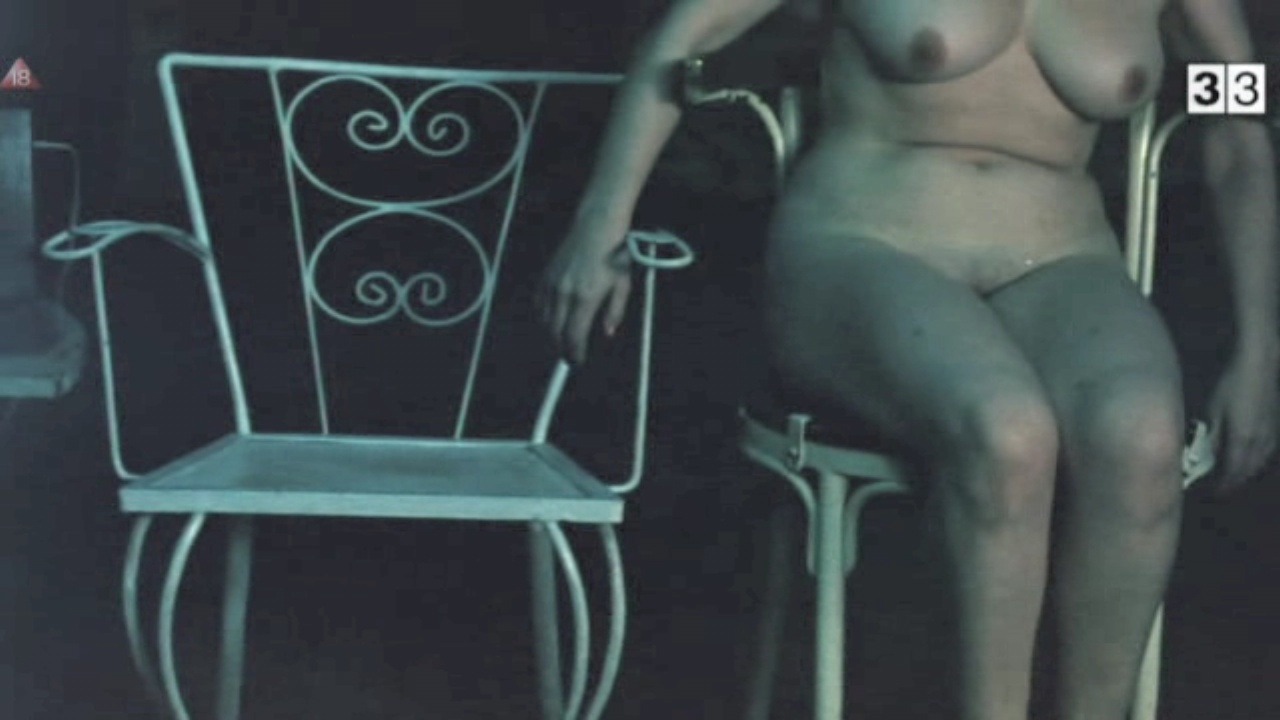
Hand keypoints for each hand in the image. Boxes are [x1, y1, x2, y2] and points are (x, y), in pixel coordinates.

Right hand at [537, 218, 632, 364]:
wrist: (597, 225)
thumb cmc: (614, 252)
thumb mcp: (623, 284)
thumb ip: (615, 311)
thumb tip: (608, 332)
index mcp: (586, 297)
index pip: (574, 336)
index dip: (574, 353)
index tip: (577, 360)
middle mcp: (566, 293)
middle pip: (555, 332)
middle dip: (561, 347)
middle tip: (569, 354)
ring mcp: (553, 283)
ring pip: (545, 319)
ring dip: (552, 333)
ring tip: (561, 339)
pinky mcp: (547, 275)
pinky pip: (538, 303)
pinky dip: (543, 315)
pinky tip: (551, 318)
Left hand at [1206, 345, 1279, 492]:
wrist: (1260, 366)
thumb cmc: (1231, 387)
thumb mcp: (1213, 413)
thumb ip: (1211, 440)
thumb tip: (1202, 461)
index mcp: (1243, 443)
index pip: (1231, 476)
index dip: (1220, 489)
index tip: (1208, 495)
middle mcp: (1261, 445)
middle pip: (1246, 475)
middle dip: (1231, 485)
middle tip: (1214, 488)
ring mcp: (1272, 438)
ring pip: (1258, 467)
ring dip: (1242, 475)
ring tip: (1226, 476)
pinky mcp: (1276, 430)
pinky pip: (1265, 456)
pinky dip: (1253, 464)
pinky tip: (1243, 459)